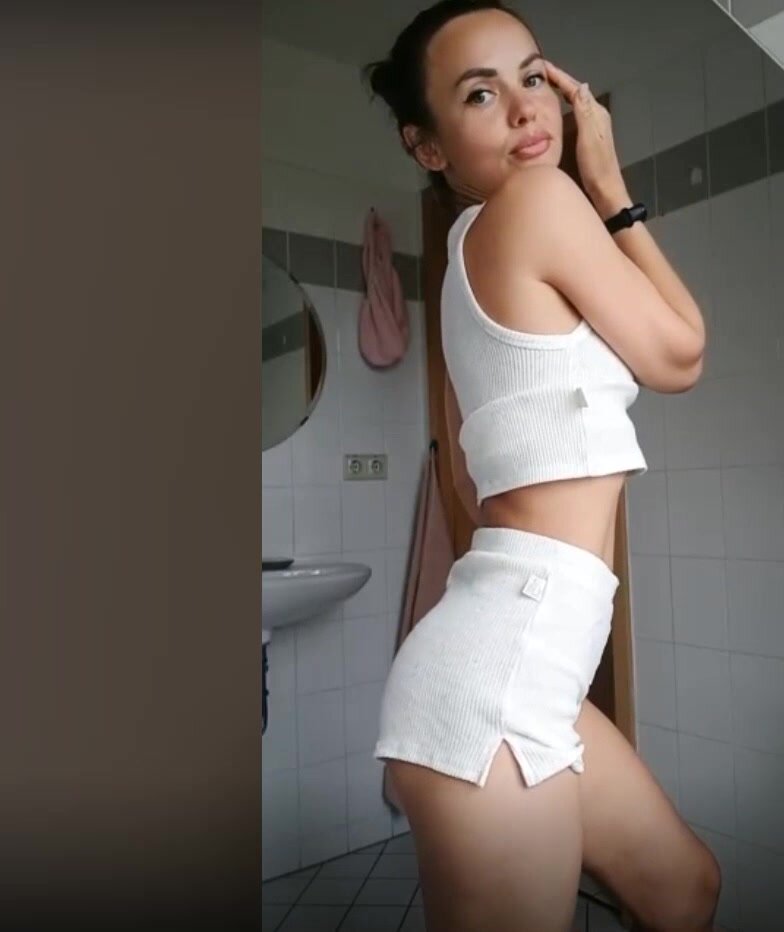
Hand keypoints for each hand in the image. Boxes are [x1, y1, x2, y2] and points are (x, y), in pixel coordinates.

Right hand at [544, 60, 628, 216]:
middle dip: (559, 81)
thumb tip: (581, 86)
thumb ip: (585, 112)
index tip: (543, 66)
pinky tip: (555, 111)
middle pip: (575, 92)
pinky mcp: (588, 138)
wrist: (606, 192)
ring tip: (545, 86)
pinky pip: (574, 115)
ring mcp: (593, 127)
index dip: (560, 76)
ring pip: (575, 102)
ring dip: (561, 93)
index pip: (576, 88)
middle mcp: (596, 117)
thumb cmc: (597, 168)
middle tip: (541, 74)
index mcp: (596, 114)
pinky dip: (563, 107)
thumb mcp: (589, 139)